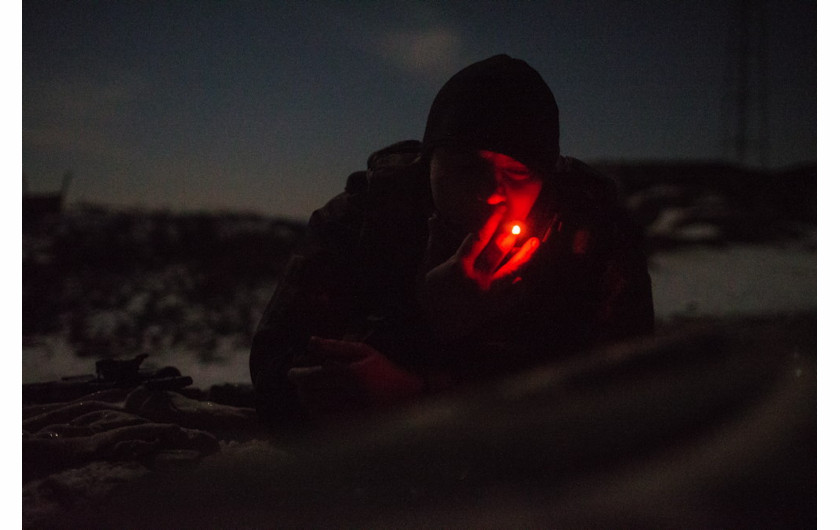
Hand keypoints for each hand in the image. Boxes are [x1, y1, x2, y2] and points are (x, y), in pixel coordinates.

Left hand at [287, 337, 423, 418]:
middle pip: (314, 394)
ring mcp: (355, 415)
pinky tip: (318, 408)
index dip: (299, 375)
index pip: (316, 376)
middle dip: (302, 389)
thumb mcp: (364, 352)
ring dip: (307, 402)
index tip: (291, 373)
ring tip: (306, 394)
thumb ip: (336, 347)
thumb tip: (309, 341)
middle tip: (298, 384)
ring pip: (317, 410)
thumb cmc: (385, 371)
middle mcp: (354, 396)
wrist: (411, 396)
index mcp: (355, 374)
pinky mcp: (355, 429)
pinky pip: (327, 424)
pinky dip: (318, 415)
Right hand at [420, 205, 539, 339]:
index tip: (501, 209)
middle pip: (498, 252)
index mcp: (458, 267)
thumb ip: (434, 242)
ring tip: (535, 242)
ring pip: (511, 272)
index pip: (478, 238)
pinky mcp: (494, 309)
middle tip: (521, 222)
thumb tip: (434, 218)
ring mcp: (488, 295)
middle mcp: (476, 279)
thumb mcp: (425, 268)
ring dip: (524, 256)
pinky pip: (514, 296)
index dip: (491, 222)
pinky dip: (523, 286)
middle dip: (510, 235)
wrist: (433, 328)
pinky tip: (530, 275)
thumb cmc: (428, 297)